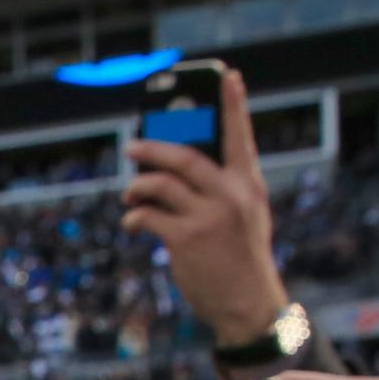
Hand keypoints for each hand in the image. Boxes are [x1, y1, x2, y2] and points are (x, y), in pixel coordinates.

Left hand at [123, 66, 289, 347]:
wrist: (247, 302)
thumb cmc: (240, 257)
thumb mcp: (245, 216)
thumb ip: (223, 189)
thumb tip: (177, 170)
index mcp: (248, 185)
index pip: (240, 137)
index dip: (234, 105)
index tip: (228, 76)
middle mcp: (231, 195)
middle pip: (186, 156)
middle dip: (153, 147)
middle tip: (131, 146)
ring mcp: (209, 216)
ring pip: (160, 184)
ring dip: (137, 186)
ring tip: (130, 194)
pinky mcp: (186, 239)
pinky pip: (148, 216)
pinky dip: (135, 216)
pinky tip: (134, 222)